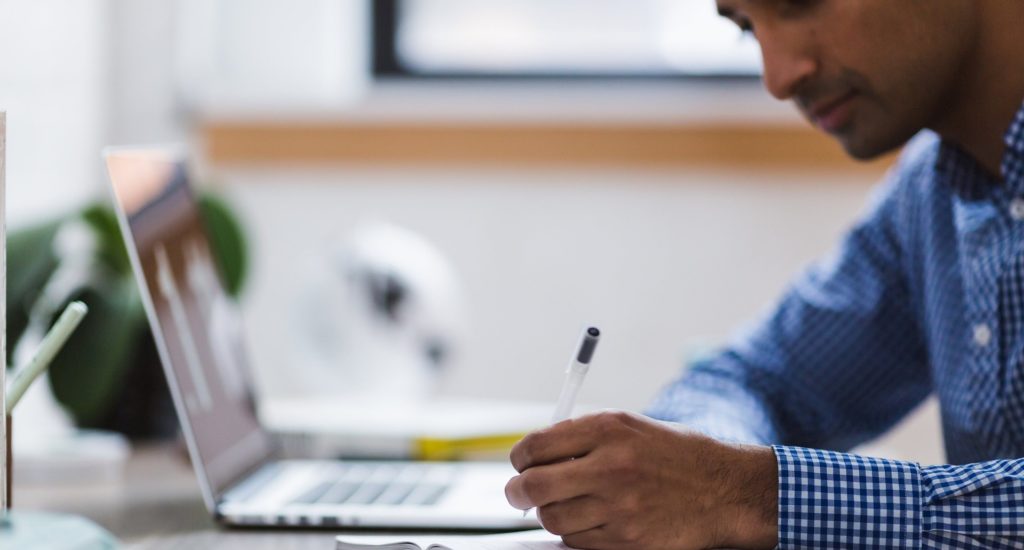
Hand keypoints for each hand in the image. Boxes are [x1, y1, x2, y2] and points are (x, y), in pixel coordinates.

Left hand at [505, 411, 777, 549]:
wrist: (724, 490)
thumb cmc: (677, 455)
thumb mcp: (631, 426)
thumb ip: (583, 436)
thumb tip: (536, 453)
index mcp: (608, 429)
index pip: (536, 446)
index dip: (520, 458)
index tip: (521, 463)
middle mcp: (610, 466)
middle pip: (534, 486)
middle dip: (518, 491)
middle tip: (519, 492)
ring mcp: (618, 506)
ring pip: (551, 519)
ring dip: (550, 513)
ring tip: (564, 504)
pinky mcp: (626, 540)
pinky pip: (577, 541)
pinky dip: (575, 533)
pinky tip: (591, 519)